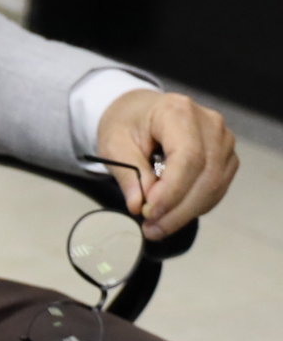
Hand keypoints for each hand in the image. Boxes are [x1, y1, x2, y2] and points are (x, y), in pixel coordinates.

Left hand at [97, 89, 236, 240]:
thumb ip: (128, 174)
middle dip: (178, 209)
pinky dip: (195, 206)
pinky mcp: (225, 156)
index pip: (187, 157)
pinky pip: (217, 188)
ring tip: (157, 227)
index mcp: (178, 111)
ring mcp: (222, 140)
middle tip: (151, 229)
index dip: (172, 190)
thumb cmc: (126, 123)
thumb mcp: (114, 144)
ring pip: (214, 186)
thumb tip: (139, 205)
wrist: (140, 111)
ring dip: (186, 212)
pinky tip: (172, 215)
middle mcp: (209, 124)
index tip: (150, 212)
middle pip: (205, 175)